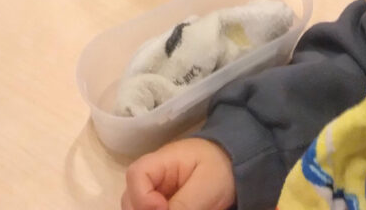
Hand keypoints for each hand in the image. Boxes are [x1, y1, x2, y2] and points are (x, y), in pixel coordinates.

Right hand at [122, 138, 236, 209]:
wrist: (235, 167)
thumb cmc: (221, 169)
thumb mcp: (205, 187)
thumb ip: (183, 205)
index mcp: (163, 162)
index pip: (136, 174)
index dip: (142, 197)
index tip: (163, 208)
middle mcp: (153, 176)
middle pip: (130, 197)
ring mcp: (155, 190)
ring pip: (135, 208)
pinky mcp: (161, 202)